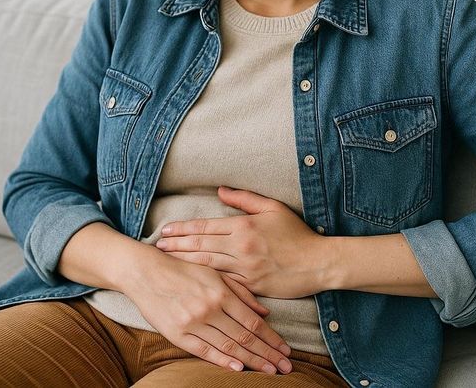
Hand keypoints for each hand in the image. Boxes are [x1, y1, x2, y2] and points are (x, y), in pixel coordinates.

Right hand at [123, 249, 294, 375]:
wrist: (146, 273)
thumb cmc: (183, 270)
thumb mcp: (214, 273)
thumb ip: (241, 292)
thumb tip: (265, 313)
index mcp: (221, 292)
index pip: (253, 322)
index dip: (272, 338)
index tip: (286, 350)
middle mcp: (209, 308)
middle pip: (245, 337)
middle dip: (268, 353)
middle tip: (286, 367)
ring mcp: (193, 323)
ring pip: (228, 346)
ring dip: (251, 361)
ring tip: (269, 370)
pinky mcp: (177, 334)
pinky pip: (204, 351)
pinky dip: (223, 361)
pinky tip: (239, 369)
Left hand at [154, 186, 328, 298]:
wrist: (319, 263)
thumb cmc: (298, 235)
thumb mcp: (273, 209)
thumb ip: (245, 199)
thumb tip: (221, 190)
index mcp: (244, 226)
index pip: (205, 227)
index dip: (183, 229)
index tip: (165, 230)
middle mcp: (241, 247)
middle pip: (200, 246)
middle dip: (176, 246)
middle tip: (156, 246)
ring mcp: (245, 268)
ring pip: (207, 265)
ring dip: (184, 263)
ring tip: (166, 261)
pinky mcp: (251, 286)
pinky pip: (223, 283)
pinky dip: (204, 281)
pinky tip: (190, 281)